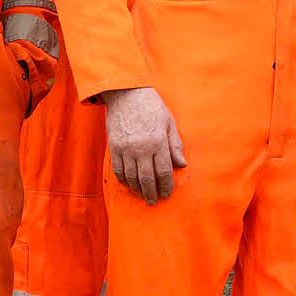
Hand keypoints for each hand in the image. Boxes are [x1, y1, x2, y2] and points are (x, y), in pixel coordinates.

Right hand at [103, 86, 186, 203]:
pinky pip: (118, 169)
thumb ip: (175, 145)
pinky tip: (129, 184)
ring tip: (142, 196)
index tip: (167, 193)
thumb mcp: (169, 123)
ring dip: (137, 189)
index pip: (164, 171)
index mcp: (158, 142)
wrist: (127, 94)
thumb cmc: (152, 107)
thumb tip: (181, 165)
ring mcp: (125, 148)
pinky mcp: (114, 147)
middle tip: (154, 201)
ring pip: (131, 177)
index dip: (166, 185)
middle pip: (147, 178)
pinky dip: (123, 180)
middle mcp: (141, 148)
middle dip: (151, 193)